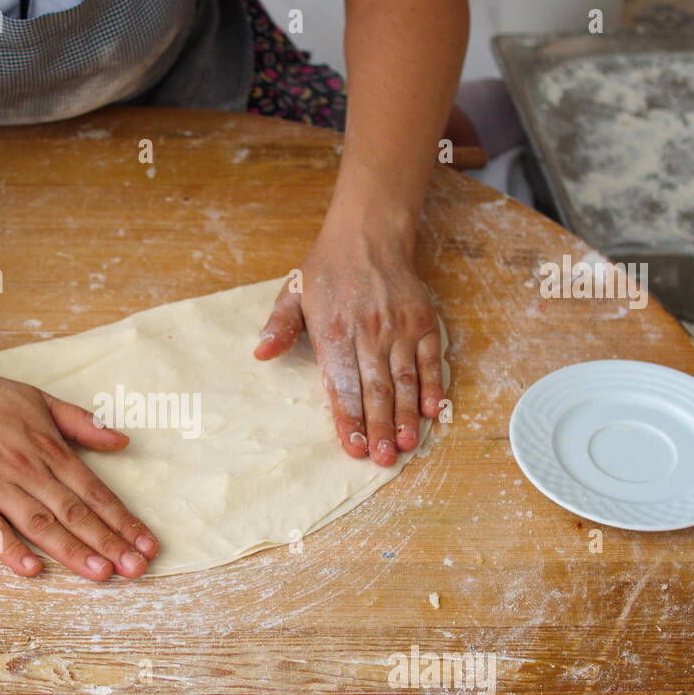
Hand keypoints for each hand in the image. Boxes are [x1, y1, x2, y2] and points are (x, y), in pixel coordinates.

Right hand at [0, 356, 158, 579]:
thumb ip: (82, 423)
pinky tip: (29, 568)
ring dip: (71, 549)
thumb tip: (122, 440)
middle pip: (74, 512)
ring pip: (39, 522)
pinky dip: (7, 547)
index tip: (147, 544)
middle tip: (136, 569)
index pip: (94, 492)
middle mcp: (26, 469)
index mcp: (48, 449)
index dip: (123, 520)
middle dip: (108, 542)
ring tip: (101, 574)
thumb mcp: (40, 400)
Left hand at [253, 230, 442, 465]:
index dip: (347, 418)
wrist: (368, 235)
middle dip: (378, 427)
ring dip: (405, 416)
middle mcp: (370, 332)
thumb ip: (278, 327)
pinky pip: (430, 361)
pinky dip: (433, 387)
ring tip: (404, 445)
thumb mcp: (291, 293)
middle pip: (375, 389)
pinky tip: (432, 413)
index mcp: (334, 331)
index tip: (351, 447)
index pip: (341, 384)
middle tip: (381, 460)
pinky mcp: (423, 322)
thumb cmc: (326, 271)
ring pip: (404, 380)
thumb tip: (260, 354)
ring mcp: (400, 328)